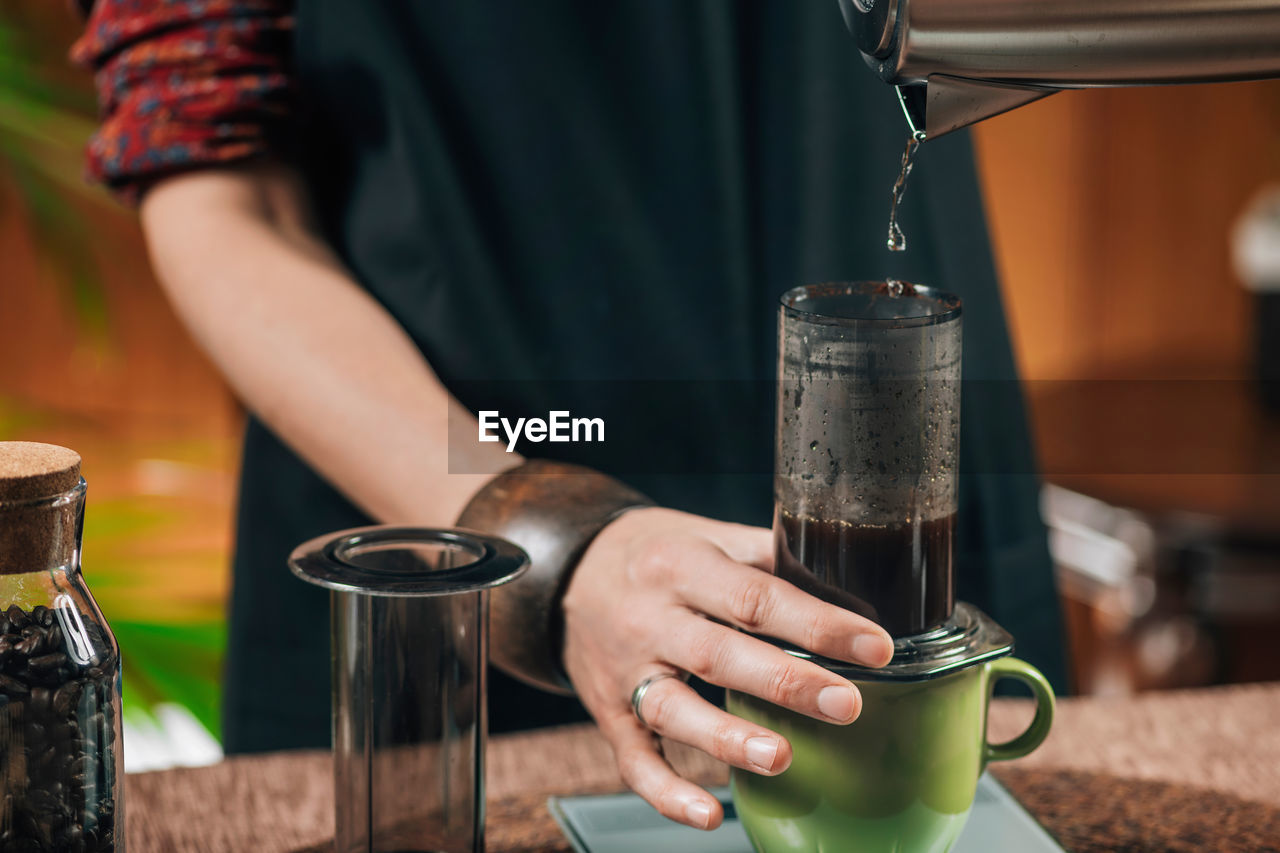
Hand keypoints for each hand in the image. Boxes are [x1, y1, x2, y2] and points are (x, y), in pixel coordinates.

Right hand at [561, 507, 894, 830]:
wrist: (568, 573)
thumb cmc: (655, 553)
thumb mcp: (706, 535)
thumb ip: (769, 558)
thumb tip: (851, 589)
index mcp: (681, 564)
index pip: (754, 595)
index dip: (816, 622)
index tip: (874, 646)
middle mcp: (649, 617)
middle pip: (718, 652)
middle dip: (784, 681)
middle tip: (846, 704)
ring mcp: (625, 669)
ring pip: (673, 707)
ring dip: (726, 737)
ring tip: (781, 758)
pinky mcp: (609, 712)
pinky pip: (634, 758)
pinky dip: (667, 792)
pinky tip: (709, 814)